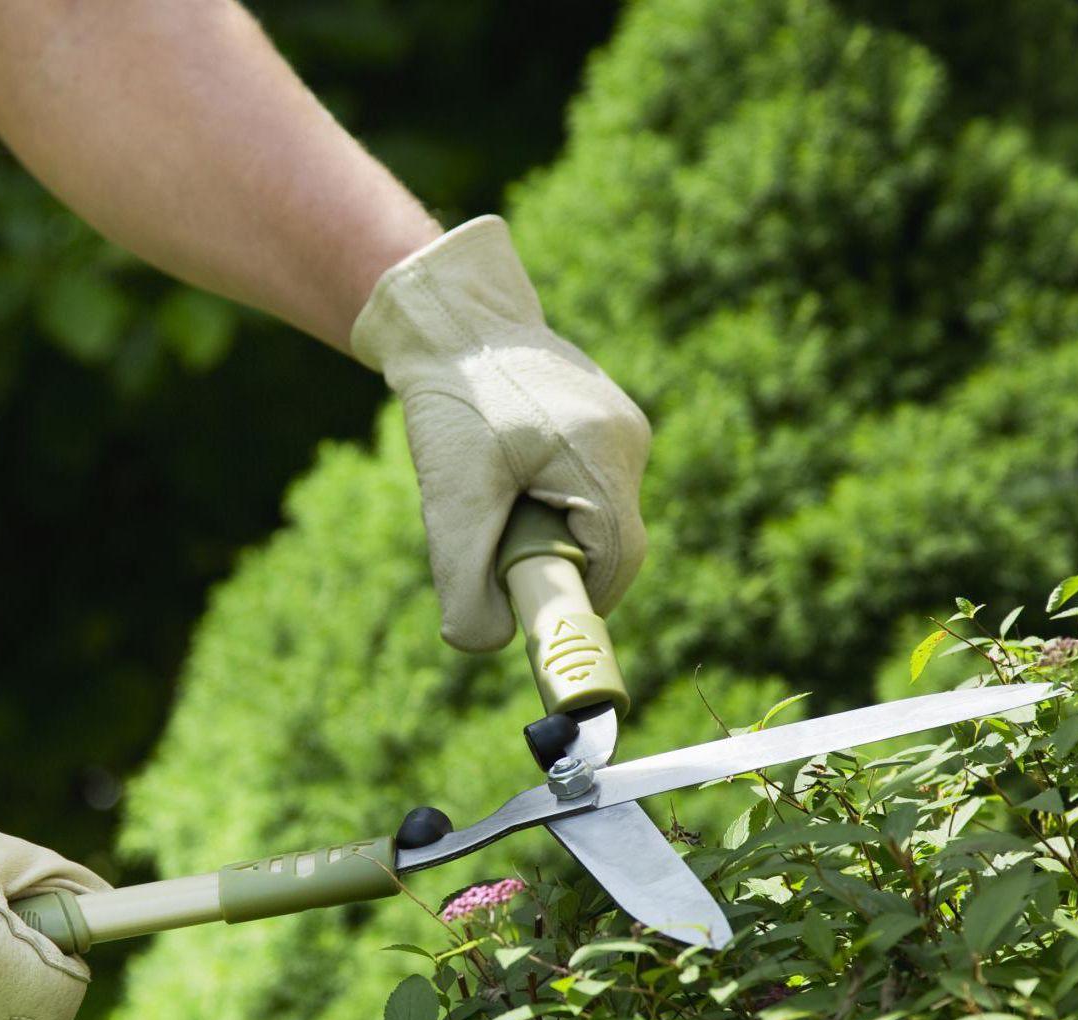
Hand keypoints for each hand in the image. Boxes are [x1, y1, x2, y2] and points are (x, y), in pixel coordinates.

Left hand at [351, 216, 650, 652]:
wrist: (453, 319)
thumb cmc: (452, 401)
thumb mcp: (449, 496)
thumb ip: (464, 579)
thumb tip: (483, 642)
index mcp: (602, 454)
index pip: (617, 562)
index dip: (579, 599)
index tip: (534, 609)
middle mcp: (628, 439)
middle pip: (611, 542)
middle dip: (556, 559)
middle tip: (497, 545)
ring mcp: (624, 426)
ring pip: (598, 514)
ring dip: (549, 526)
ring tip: (496, 493)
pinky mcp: (607, 422)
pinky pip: (589, 484)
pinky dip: (549, 498)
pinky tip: (507, 470)